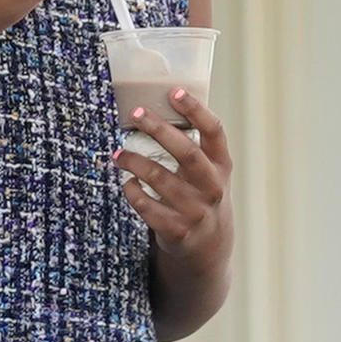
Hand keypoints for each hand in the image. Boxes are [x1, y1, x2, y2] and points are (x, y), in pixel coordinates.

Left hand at [117, 87, 231, 259]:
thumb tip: (158, 108)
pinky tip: (127, 184)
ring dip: (135, 162)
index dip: (196, 110)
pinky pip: (148, 208)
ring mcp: (197, 211)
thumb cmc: (202, 197)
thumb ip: (194, 148)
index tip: (174, 91)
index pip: (214, 131)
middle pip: (186, 152)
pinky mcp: (178, 231)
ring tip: (118, 155)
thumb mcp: (210, 173)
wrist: (209, 249)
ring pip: (160, 179)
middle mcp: (213, 187)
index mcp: (222, 166)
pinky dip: (133, 193)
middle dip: (159, 129)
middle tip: (136, 114)